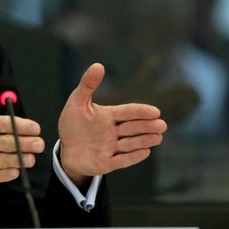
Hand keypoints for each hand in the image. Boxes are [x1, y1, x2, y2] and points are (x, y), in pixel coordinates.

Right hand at [0, 83, 44, 183]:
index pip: (4, 124)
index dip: (22, 126)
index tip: (35, 128)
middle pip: (7, 143)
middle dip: (26, 143)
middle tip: (39, 143)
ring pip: (3, 160)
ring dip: (20, 160)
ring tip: (32, 158)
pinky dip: (5, 174)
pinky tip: (15, 170)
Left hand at [58, 63, 167, 185]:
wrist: (66, 150)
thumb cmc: (72, 124)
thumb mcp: (76, 102)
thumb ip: (87, 85)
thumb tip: (98, 65)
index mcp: (109, 116)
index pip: (128, 112)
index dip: (141, 112)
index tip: (155, 111)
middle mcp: (113, 132)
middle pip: (133, 128)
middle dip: (147, 127)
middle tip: (162, 125)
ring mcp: (111, 148)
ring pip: (130, 144)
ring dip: (144, 141)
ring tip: (158, 137)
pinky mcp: (107, 163)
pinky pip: (121, 160)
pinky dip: (133, 157)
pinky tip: (145, 152)